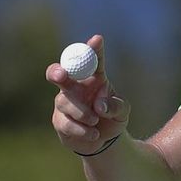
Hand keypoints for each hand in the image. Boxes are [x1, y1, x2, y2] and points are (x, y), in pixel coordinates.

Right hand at [46, 34, 130, 155]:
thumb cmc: (113, 117)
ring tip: (95, 120)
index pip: (93, 60)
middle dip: (57, 72)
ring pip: (66, 102)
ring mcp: (64, 103)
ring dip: (83, 113)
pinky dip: (83, 130)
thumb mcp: (122, 111)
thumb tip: (100, 106)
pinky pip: (66, 123)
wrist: (105, 140)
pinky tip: (93, 133)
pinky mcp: (59, 121)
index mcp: (93, 78)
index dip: (93, 49)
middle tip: (61, 74)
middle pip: (60, 74)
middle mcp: (75, 87)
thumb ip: (115, 105)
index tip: (98, 39)